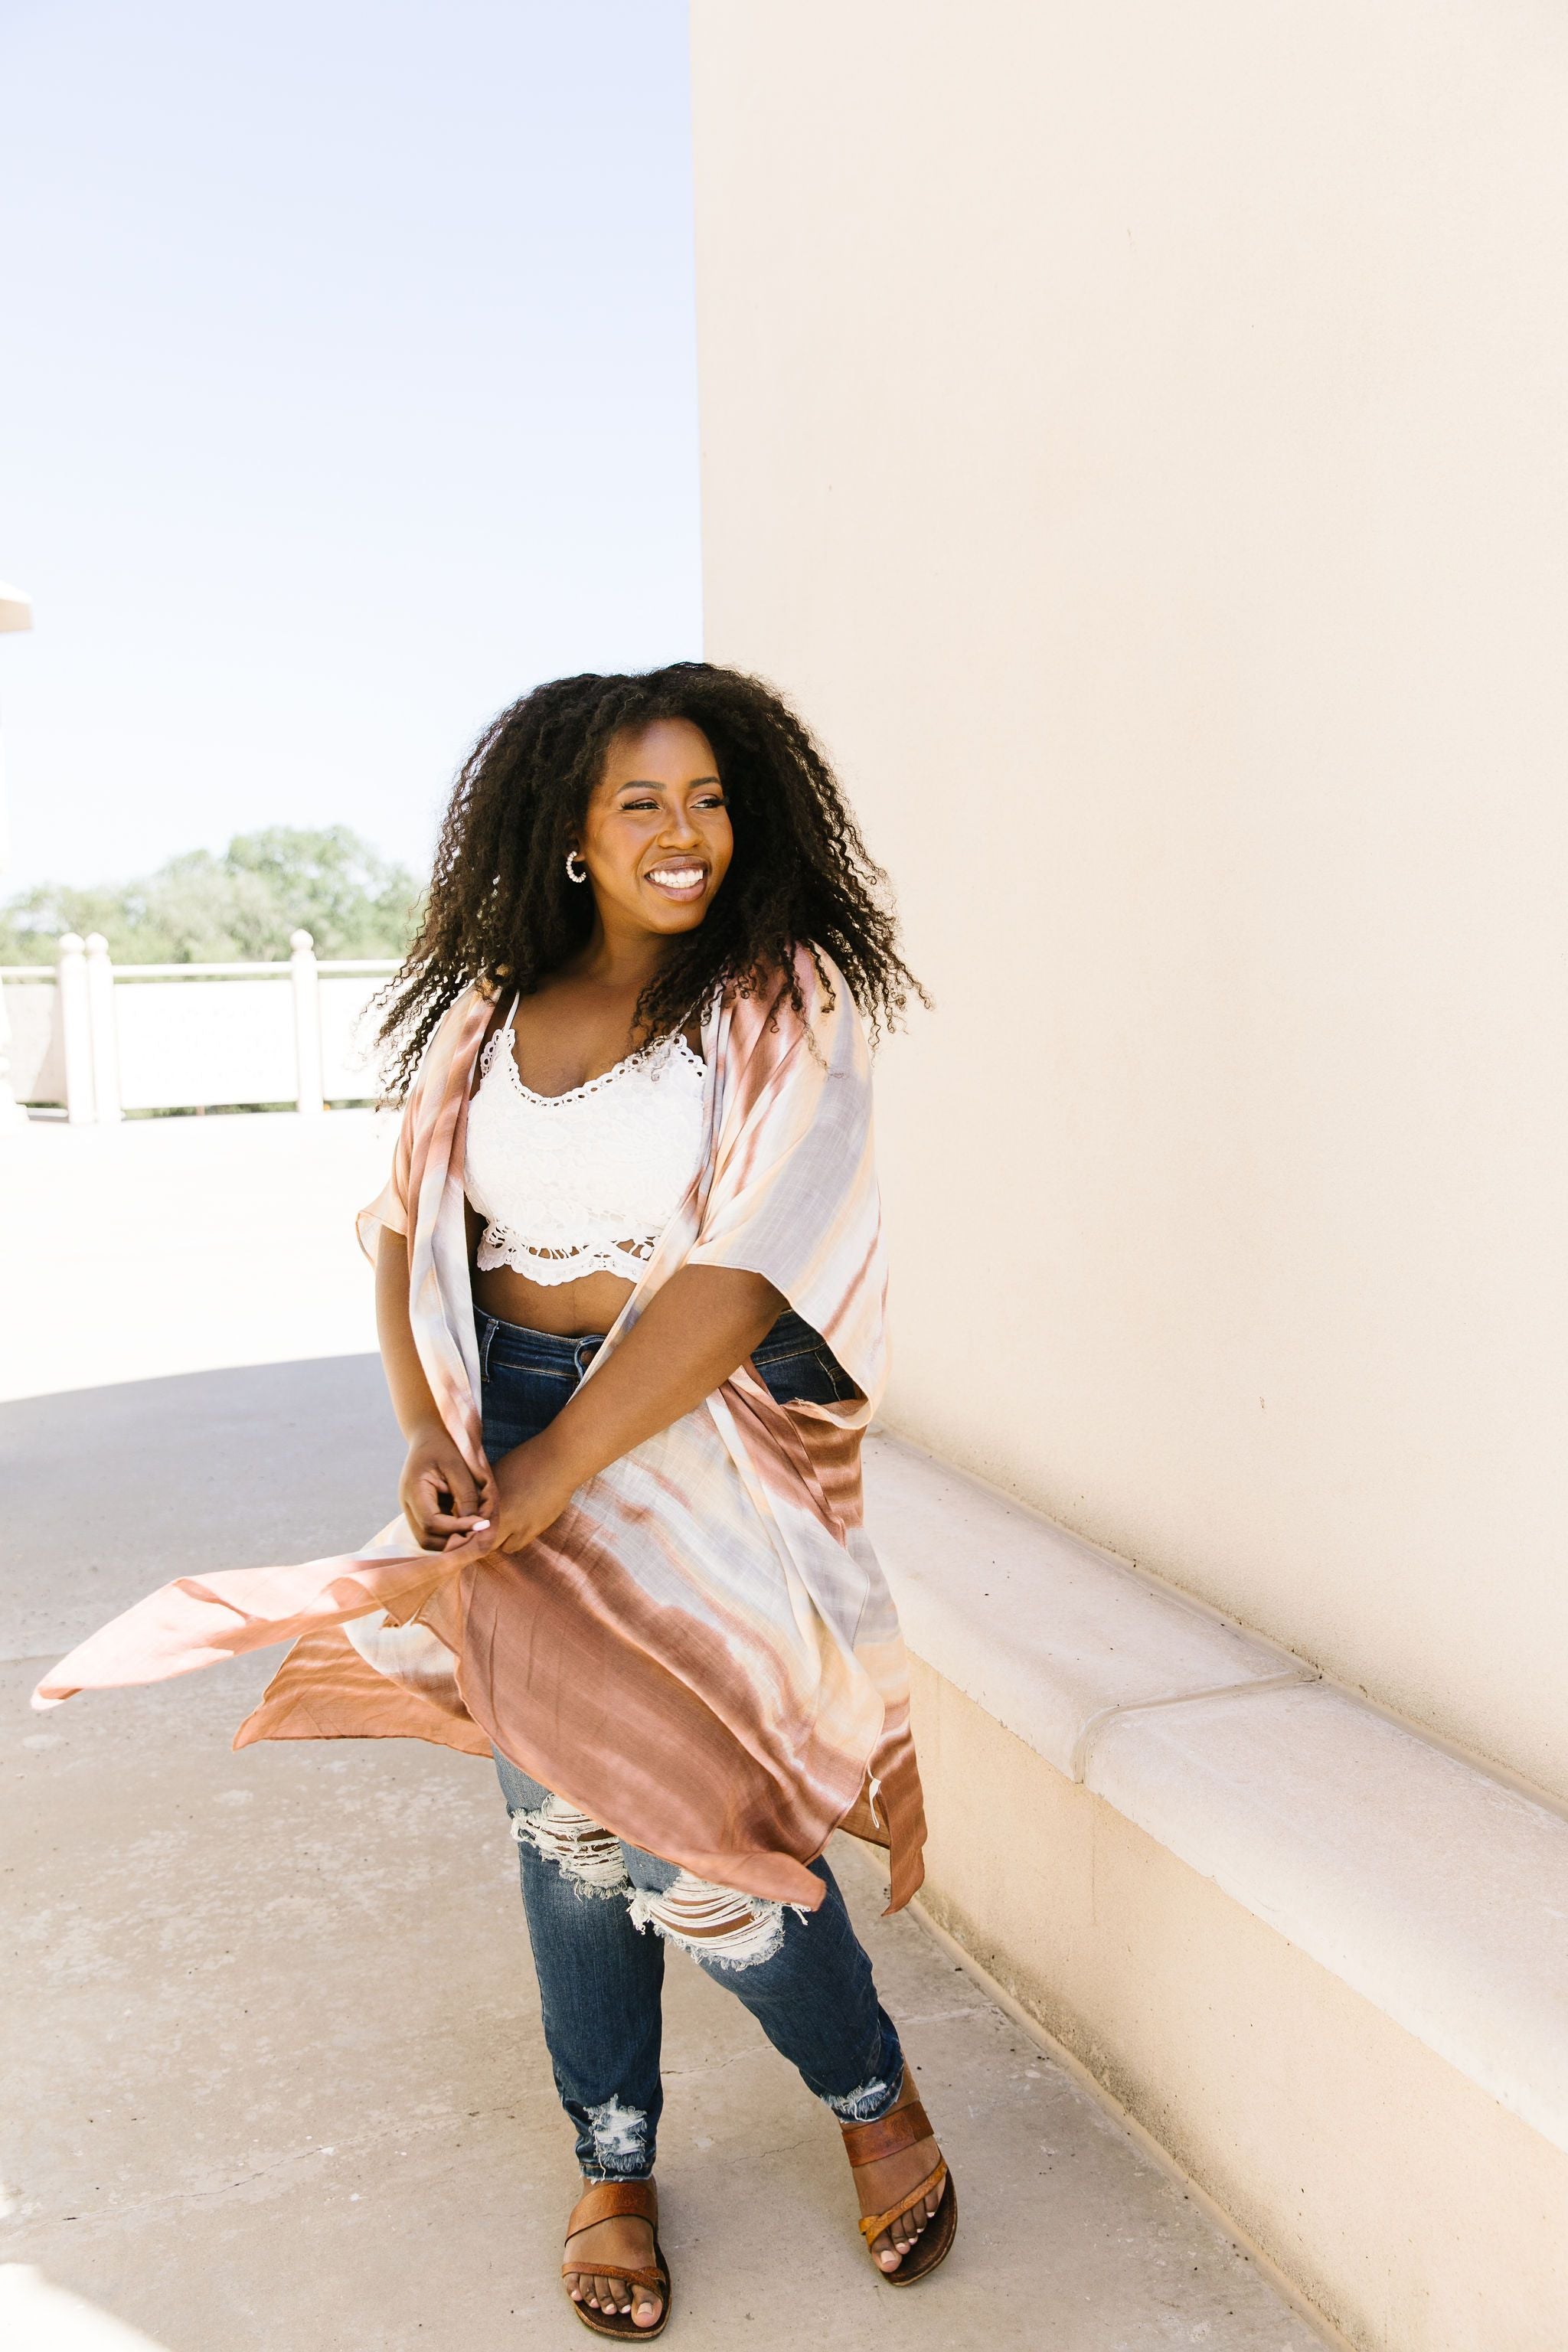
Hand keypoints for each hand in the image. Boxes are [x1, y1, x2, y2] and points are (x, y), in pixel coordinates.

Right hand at [399, 1422, 492, 1552]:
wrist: (429, 1435)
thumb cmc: (445, 1446)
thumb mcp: (459, 1466)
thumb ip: (466, 1496)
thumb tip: (475, 1526)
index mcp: (414, 1490)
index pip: (431, 1523)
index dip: (457, 1528)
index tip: (481, 1524)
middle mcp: (408, 1504)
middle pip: (426, 1539)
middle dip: (453, 1541)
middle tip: (479, 1532)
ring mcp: (411, 1510)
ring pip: (428, 1540)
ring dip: (451, 1539)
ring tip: (474, 1528)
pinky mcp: (420, 1512)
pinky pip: (432, 1532)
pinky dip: (449, 1533)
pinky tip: (467, 1523)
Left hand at [440, 1431, 580, 1561]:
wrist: (558, 1462)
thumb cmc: (526, 1460)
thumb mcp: (495, 1472)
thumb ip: (481, 1493)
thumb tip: (469, 1504)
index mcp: (487, 1502)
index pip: (467, 1525)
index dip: (463, 1528)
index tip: (463, 1527)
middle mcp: (500, 1518)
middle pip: (480, 1542)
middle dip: (477, 1538)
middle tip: (477, 1532)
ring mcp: (519, 1527)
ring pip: (499, 1547)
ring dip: (496, 1541)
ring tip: (498, 1529)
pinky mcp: (534, 1531)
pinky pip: (515, 1546)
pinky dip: (512, 1540)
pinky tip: (515, 1528)